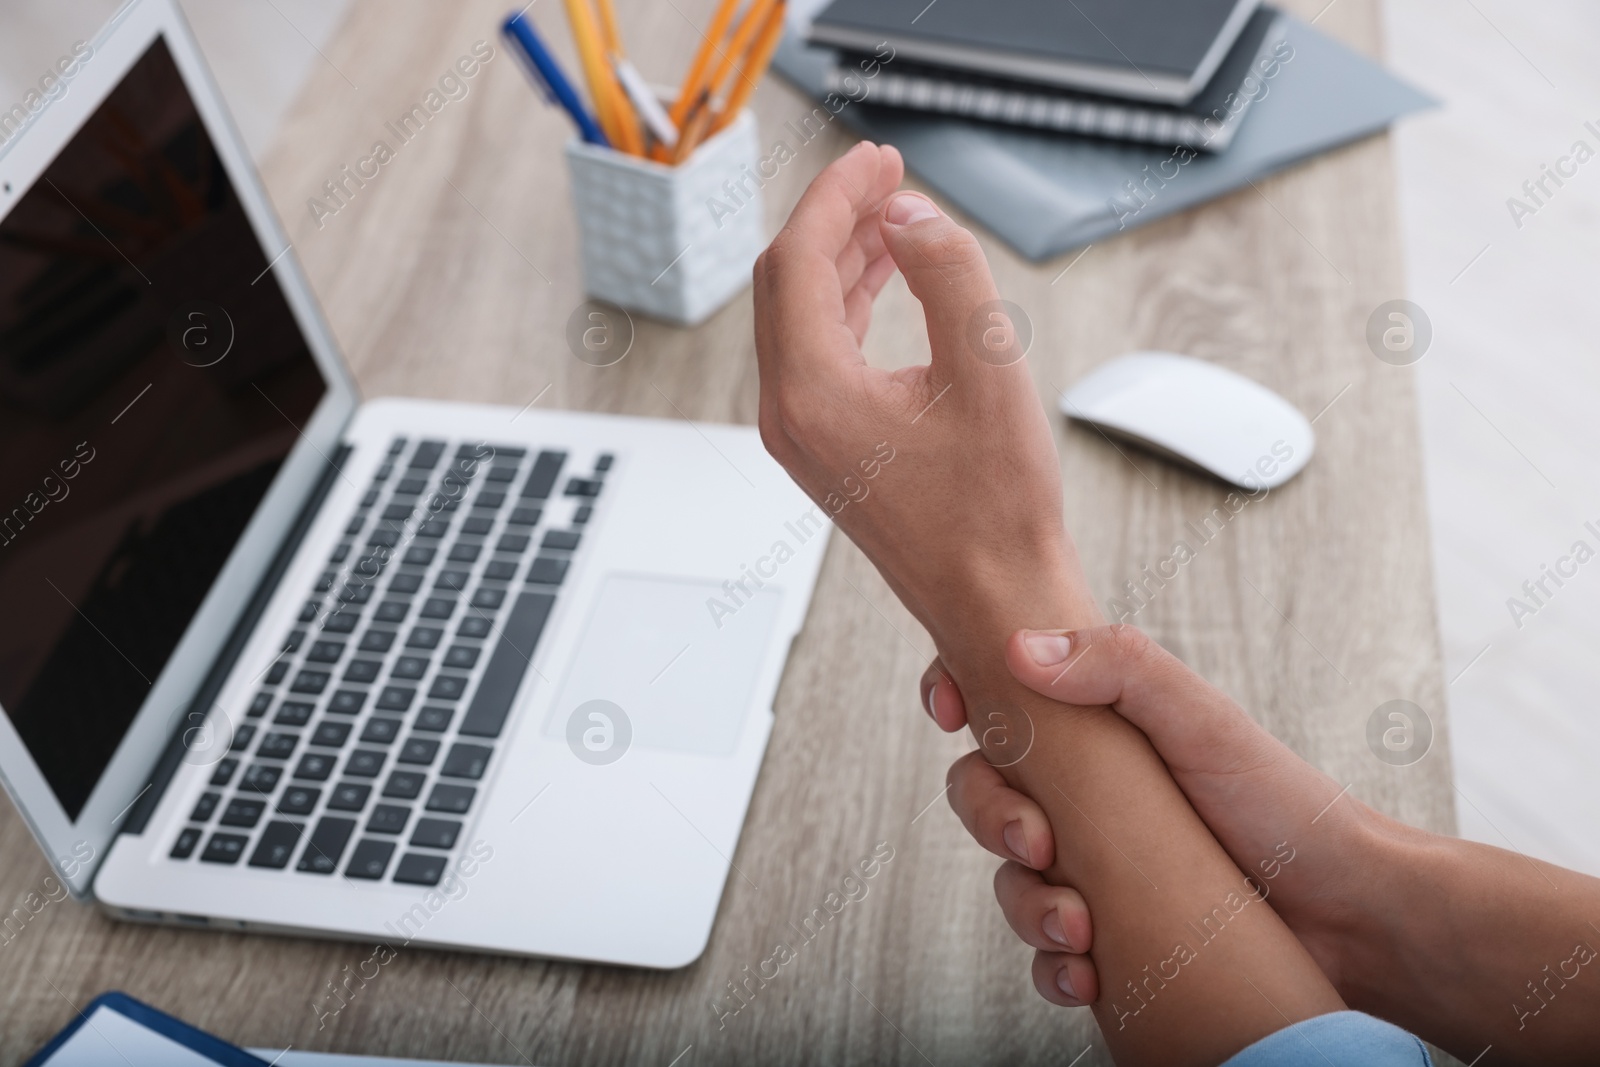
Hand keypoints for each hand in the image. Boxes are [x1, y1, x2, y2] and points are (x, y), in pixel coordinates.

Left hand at [753, 142, 1098, 667]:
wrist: (993, 601)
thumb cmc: (997, 509)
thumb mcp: (989, 372)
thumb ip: (948, 275)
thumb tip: (909, 214)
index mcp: (812, 394)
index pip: (799, 262)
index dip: (837, 197)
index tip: (880, 158)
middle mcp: (788, 414)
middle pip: (785, 282)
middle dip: (833, 219)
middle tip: (888, 173)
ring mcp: (799, 434)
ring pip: (798, 316)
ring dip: (841, 258)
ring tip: (894, 215)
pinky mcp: (822, 447)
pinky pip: (816, 352)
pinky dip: (846, 304)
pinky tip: (884, 278)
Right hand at [923, 624, 1387, 1004]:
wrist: (1351, 917)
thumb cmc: (1285, 804)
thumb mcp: (1203, 719)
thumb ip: (1121, 667)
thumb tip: (1020, 650)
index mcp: (1097, 731)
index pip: (1001, 698)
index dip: (958, 696)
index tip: (952, 714)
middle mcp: (1087, 796)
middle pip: (985, 794)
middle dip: (990, 819)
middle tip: (1038, 842)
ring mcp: (1097, 866)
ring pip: (1010, 880)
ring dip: (1024, 905)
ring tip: (1076, 927)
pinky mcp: (1113, 934)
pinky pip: (1047, 952)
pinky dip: (1051, 965)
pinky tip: (1083, 972)